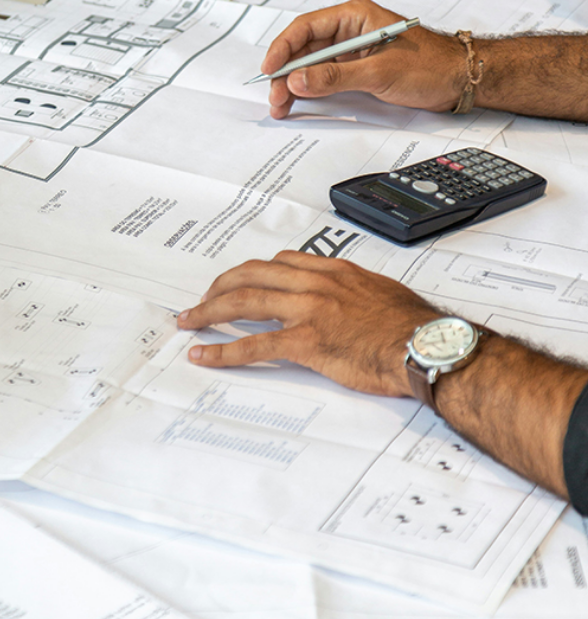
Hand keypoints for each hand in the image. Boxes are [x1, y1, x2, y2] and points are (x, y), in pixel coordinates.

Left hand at [177, 252, 437, 396]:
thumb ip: (356, 293)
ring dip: (210, 311)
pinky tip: (205, 355)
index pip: (281, 262)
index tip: (239, 281)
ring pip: (245, 301)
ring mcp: (308, 310)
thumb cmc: (414, 327)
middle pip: (253, 275)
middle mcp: (317, 284)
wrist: (428, 346)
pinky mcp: (306, 341)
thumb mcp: (383, 295)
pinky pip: (254, 344)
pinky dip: (223, 351)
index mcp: (335, 272)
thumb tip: (347, 302)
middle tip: (203, 300)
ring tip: (190, 321)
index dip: (252, 272)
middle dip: (221, 286)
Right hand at [263, 0, 466, 118]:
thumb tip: (298, 80)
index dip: (283, 49)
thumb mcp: (380, 72)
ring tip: (282, 106)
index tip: (270, 70)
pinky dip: (310, 89)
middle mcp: (350, 30)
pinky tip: (299, 101)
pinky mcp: (356, 69)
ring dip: (294, 84)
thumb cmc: (432, 65)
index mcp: (355, 16)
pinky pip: (324, 76)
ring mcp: (352, 50)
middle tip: (275, 98)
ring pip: (310, 65)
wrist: (461, 79)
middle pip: (304, 48)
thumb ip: (335, 77)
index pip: (306, 27)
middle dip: (285, 73)